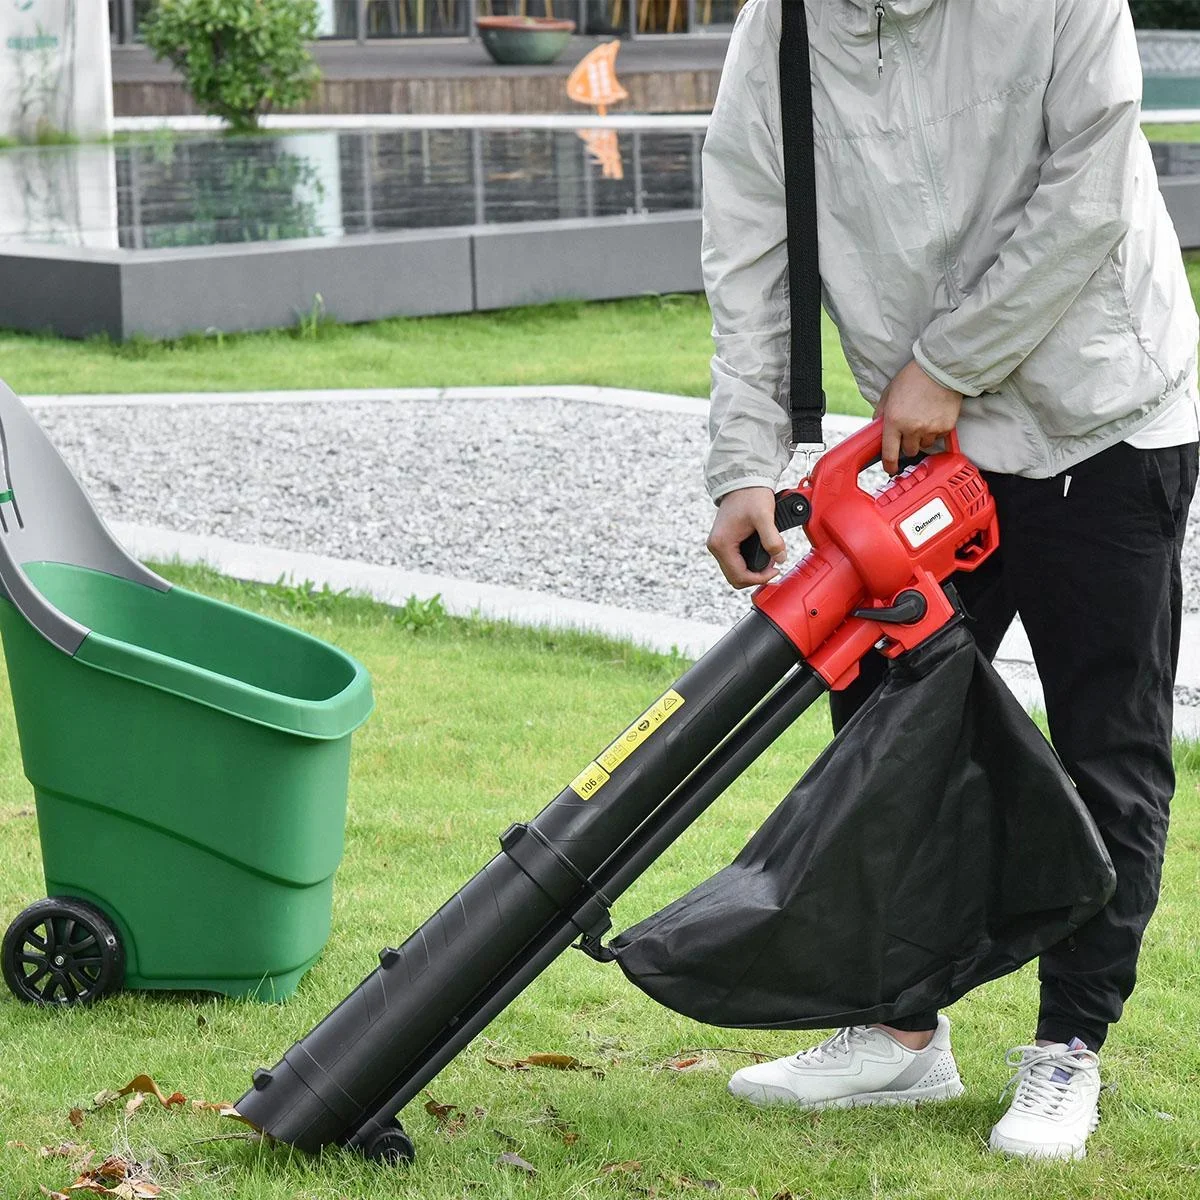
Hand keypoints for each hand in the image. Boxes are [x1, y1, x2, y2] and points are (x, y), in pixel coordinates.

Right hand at [707, 487, 786, 588]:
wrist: (743, 480)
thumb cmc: (751, 495)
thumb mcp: (764, 517)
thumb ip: (773, 540)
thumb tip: (780, 559)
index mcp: (722, 544)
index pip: (739, 576)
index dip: (759, 578)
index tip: (775, 570)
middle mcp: (716, 546)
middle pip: (735, 578)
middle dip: (756, 576)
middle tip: (773, 567)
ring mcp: (719, 544)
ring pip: (735, 571)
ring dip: (752, 571)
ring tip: (769, 561)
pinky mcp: (724, 541)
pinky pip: (735, 561)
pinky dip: (748, 564)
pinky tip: (762, 555)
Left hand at [877, 360, 962, 474]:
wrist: (940, 369)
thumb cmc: (912, 378)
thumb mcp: (889, 393)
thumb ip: (881, 413)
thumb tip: (877, 428)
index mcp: (893, 421)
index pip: (889, 453)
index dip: (889, 465)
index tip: (890, 469)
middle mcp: (912, 429)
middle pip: (909, 452)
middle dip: (907, 445)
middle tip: (909, 431)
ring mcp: (930, 429)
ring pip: (924, 445)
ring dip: (922, 438)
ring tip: (923, 418)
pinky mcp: (946, 427)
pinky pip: (939, 437)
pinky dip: (936, 431)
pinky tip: (934, 415)